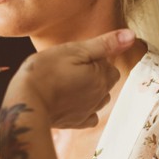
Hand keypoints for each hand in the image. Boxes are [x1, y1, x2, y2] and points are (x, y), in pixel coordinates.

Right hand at [6, 29, 134, 128]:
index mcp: (102, 76)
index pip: (108, 63)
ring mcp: (88, 111)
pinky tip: (72, 101)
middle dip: (94, 72)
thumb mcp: (74, 50)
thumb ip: (104, 44)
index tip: (75, 56)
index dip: (92, 57)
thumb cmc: (47, 71)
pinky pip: (90, 116)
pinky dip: (86, 108)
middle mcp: (100, 95)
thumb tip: (131, 35)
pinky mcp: (76, 123)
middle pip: (106, 80)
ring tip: (69, 82)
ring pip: (100, 97)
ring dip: (91, 89)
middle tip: (70, 67)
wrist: (27, 101)